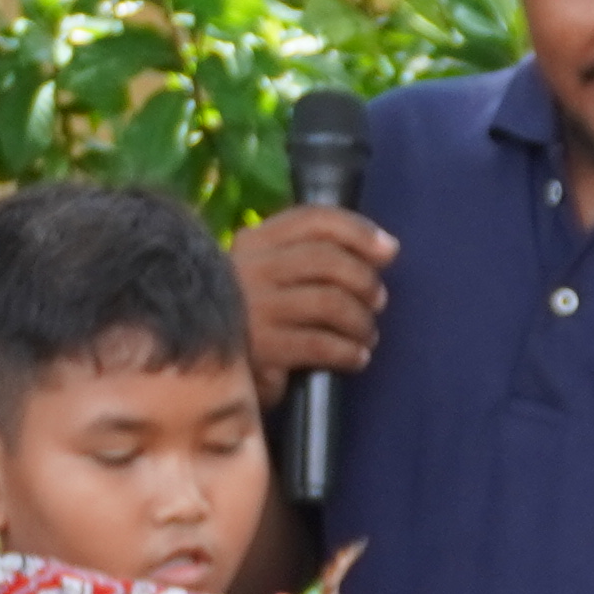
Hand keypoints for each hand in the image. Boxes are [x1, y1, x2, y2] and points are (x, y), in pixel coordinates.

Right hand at [234, 205, 394, 396]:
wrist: (204, 374)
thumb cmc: (257, 319)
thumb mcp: (272, 275)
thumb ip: (314, 255)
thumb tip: (387, 248)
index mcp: (254, 241)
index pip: (313, 219)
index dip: (358, 231)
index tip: (388, 250)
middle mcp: (249, 269)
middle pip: (326, 259)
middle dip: (364, 280)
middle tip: (377, 301)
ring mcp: (252, 309)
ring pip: (329, 302)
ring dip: (360, 320)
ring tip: (366, 334)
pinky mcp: (260, 350)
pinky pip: (320, 344)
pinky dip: (348, 351)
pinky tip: (356, 358)